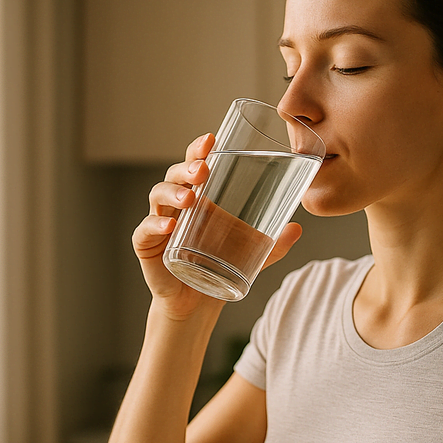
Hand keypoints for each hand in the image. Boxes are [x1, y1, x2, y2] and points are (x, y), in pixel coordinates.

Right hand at [134, 133, 301, 318]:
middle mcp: (176, 204)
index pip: (195, 164)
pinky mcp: (147, 245)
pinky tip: (170, 225)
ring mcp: (159, 222)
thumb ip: (273, 244)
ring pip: (158, 195)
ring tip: (190, 197)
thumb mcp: (251, 255)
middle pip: (175, 174)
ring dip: (173, 191)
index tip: (212, 138)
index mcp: (200, 197)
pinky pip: (145, 230)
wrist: (197, 303)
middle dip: (187, 166)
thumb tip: (297, 228)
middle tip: (203, 169)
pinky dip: (155, 224)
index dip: (199, 149)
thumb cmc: (219, 268)